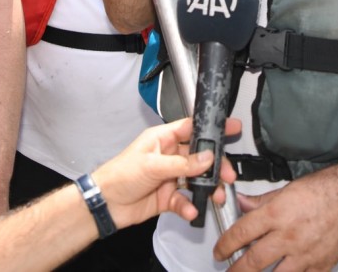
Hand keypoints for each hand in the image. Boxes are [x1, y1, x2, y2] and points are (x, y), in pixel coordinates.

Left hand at [92, 117, 238, 229]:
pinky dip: (190, 206)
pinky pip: (185, 200)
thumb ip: (182, 164)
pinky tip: (191, 210)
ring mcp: (170, 177)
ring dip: (207, 188)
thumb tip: (207, 158)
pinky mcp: (168, 197)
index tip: (232, 127)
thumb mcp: (152, 165)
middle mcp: (169, 156)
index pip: (192, 128)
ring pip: (196, 180)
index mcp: (163, 139)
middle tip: (228, 175)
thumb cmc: (120, 174)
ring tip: (216, 196)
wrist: (105, 204)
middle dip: (215, 166)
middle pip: (200, 157)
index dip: (212, 128)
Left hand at [217, 164, 337, 271]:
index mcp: (278, 214)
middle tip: (228, 270)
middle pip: (253, 261)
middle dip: (236, 270)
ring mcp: (306, 255)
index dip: (225, 245)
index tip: (220, 251)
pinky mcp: (321, 266)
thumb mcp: (289, 188)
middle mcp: (289, 236)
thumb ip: (263, 201)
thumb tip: (243, 204)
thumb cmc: (328, 189)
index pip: (241, 233)